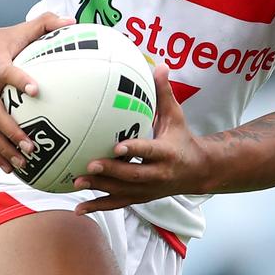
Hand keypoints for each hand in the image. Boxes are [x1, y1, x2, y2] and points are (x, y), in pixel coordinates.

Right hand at [0, 12, 74, 173]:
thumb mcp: (20, 28)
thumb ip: (46, 23)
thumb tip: (74, 22)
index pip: (7, 72)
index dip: (20, 80)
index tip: (37, 90)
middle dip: (11, 132)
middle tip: (32, 144)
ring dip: (3, 149)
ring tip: (23, 163)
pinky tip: (10, 168)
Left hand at [74, 65, 210, 214]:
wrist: (197, 172)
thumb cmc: (182, 139)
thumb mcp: (176, 117)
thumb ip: (165, 94)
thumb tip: (161, 66)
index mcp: (167, 152)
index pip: (149, 151)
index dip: (135, 149)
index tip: (117, 146)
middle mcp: (158, 174)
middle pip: (133, 174)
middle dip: (112, 171)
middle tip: (90, 164)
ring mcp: (148, 189)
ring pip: (123, 191)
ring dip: (100, 188)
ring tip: (77, 181)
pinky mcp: (140, 198)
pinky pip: (117, 204)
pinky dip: (98, 206)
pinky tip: (78, 208)